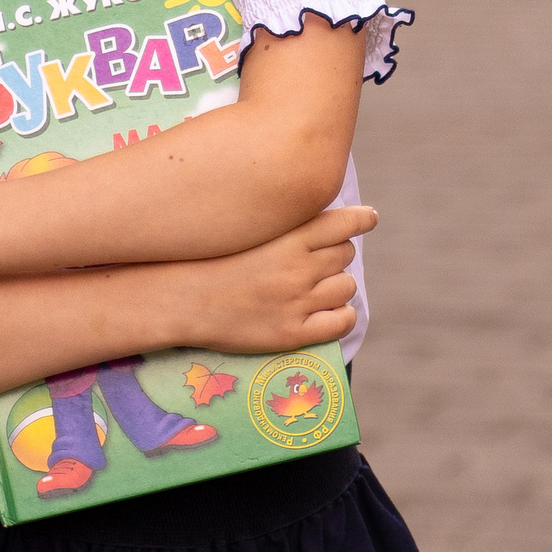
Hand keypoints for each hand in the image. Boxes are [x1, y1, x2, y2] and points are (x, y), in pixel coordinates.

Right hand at [169, 205, 376, 354]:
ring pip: (347, 286)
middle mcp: (298, 269)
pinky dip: (342, 315)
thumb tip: (328, 220)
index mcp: (288, 238)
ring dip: (337, 285)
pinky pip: (342, 321)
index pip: (344, 223)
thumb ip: (287, 225)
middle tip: (313, 262)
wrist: (182, 299)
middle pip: (346, 254)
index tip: (368, 218)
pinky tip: (328, 312)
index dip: (361, 219)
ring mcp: (297, 302)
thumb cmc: (213, 260)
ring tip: (314, 288)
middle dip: (336, 256)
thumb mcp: (251, 230)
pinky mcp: (292, 333)